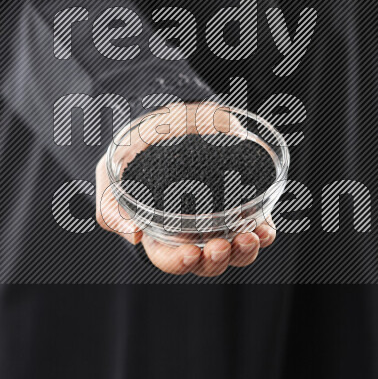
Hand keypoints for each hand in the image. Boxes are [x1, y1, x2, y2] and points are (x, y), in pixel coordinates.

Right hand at [95, 102, 276, 276]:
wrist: (168, 115)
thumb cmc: (136, 149)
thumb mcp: (112, 172)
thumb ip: (112, 204)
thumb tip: (132, 235)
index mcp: (159, 232)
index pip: (169, 259)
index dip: (179, 263)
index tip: (189, 254)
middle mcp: (192, 231)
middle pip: (207, 262)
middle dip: (216, 260)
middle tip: (219, 246)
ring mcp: (220, 219)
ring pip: (236, 251)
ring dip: (245, 252)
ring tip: (249, 238)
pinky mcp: (244, 201)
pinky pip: (258, 226)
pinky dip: (265, 233)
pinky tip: (265, 229)